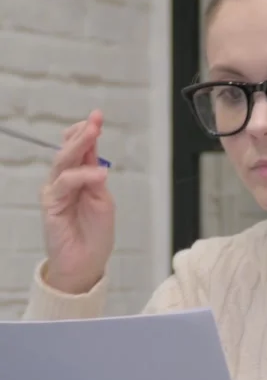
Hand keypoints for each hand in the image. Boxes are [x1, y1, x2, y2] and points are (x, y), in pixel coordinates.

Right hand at [41, 110, 114, 293]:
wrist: (86, 262)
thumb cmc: (95, 234)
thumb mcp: (103, 201)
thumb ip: (96, 179)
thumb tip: (96, 159)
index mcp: (80, 177)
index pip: (81, 150)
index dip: (87, 133)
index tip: (97, 116)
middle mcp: (65, 181)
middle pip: (69, 151)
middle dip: (82, 134)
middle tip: (94, 120)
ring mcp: (56, 191)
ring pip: (63, 162)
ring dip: (79, 147)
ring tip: (94, 134)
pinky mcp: (50, 204)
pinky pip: (64, 183)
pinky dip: (81, 176)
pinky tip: (98, 174)